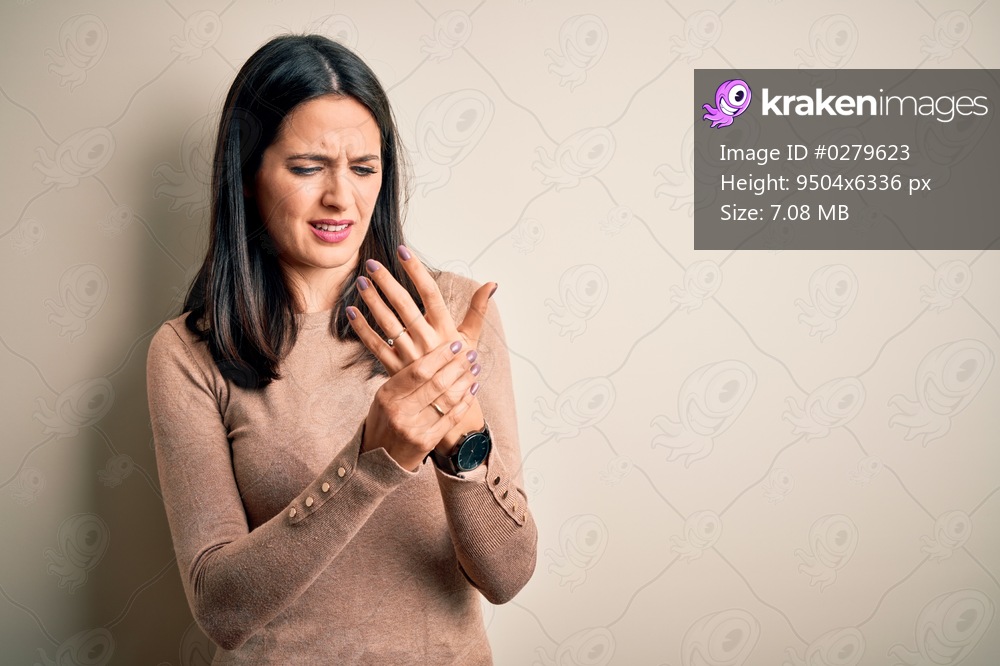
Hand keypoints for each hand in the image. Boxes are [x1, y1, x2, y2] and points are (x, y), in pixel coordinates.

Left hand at [346, 245, 495, 462]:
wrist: (450, 408)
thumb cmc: (462, 368)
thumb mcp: (472, 338)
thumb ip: (478, 309)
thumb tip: (492, 283)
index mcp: (446, 330)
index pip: (430, 293)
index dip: (417, 272)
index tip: (403, 252)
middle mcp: (427, 341)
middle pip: (404, 306)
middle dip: (387, 283)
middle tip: (371, 264)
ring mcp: (410, 356)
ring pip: (387, 324)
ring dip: (372, 302)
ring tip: (360, 283)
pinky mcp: (396, 370)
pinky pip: (375, 347)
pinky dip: (362, 329)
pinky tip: (351, 312)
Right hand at [359, 339, 479, 470]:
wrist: (378, 459)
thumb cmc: (384, 421)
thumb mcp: (384, 397)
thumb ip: (404, 378)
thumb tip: (432, 353)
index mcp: (387, 395)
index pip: (418, 370)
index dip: (440, 356)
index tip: (455, 344)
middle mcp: (400, 411)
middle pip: (436, 383)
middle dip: (458, 366)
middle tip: (471, 353)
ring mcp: (414, 429)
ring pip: (447, 400)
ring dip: (465, 382)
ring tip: (475, 368)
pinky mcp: (426, 442)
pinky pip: (451, 418)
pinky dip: (465, 402)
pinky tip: (473, 389)